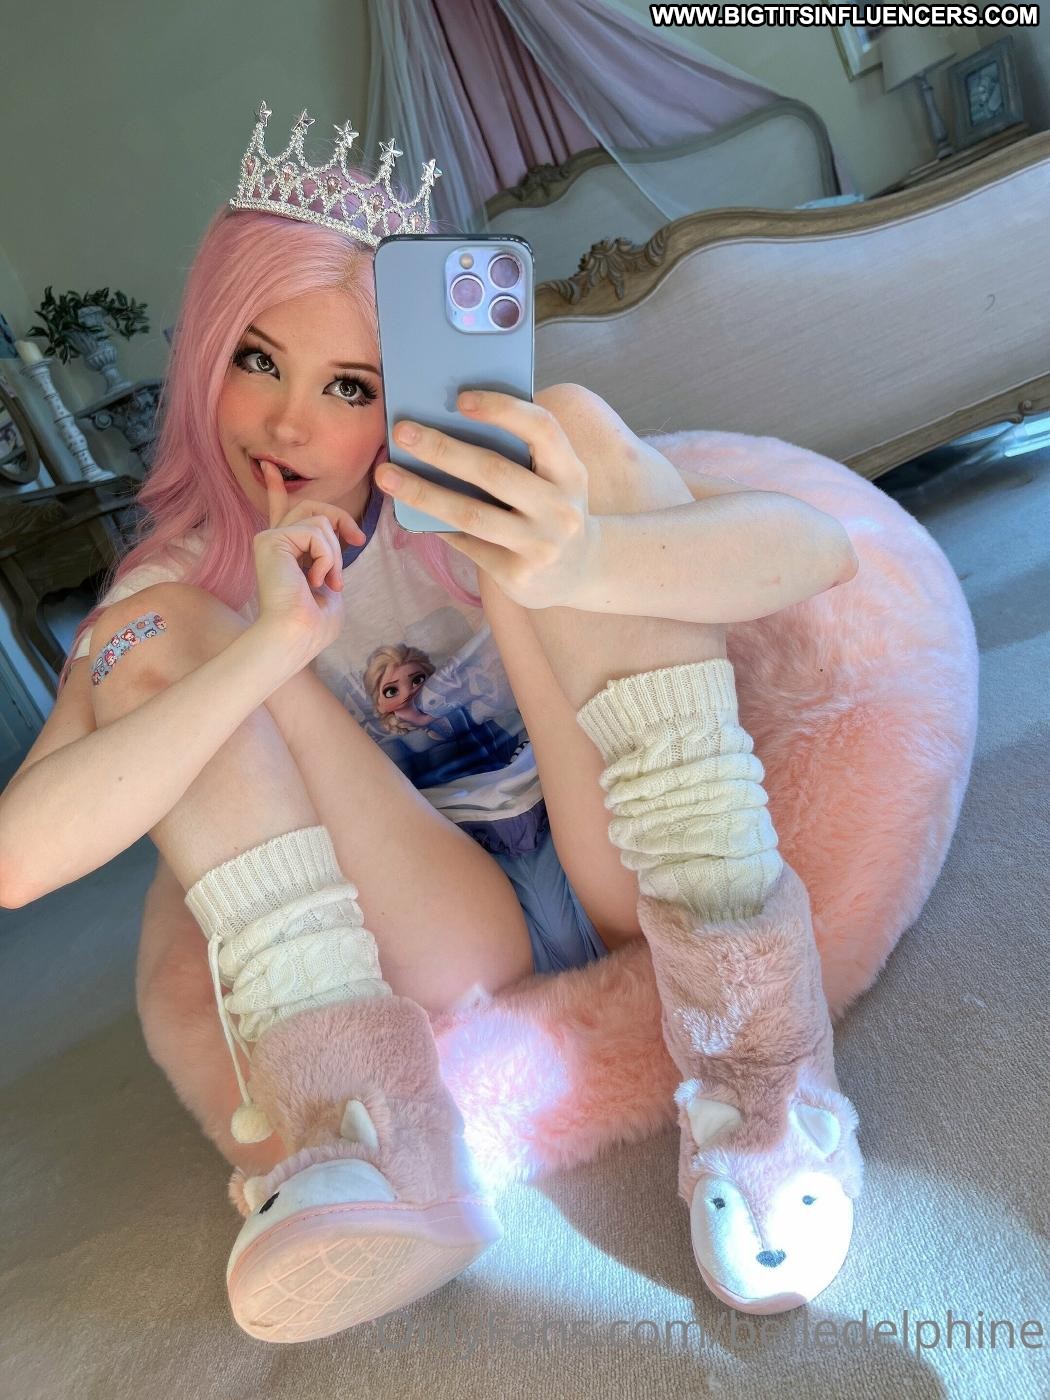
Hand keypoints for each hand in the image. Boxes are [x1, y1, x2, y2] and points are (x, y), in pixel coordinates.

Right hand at [252, 460, 365, 661]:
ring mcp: (269, 538)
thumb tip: (336, 536)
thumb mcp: (328, 582)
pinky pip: (316, 531)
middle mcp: (272, 541)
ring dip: (335, 553)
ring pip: (320, 520)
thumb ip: (327, 556)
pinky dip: (328, 557)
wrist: (296, 636)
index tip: (268, 467)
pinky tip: (317, 580)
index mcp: (283, 552)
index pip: (281, 511)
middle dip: (341, 521)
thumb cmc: (313, 624)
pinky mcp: (271, 540)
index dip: (277, 488)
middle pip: (314, 507)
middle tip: (357, 539)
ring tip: (329, 581)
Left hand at [375, 390, 599, 609]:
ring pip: (471, 514)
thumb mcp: (555, 479)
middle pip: (494, 471)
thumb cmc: (553, 509)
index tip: (460, 399)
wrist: (583, 571)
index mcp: (570, 471)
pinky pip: (467, 544)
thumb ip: (521, 454)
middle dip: (442, 449)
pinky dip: (438, 525)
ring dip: (423, 492)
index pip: (542, 429)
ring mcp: (540, 545)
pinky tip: (411, 511)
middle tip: (402, 432)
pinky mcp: (518, 576)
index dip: (502, 409)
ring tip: (386, 475)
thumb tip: (447, 424)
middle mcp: (560, 508)